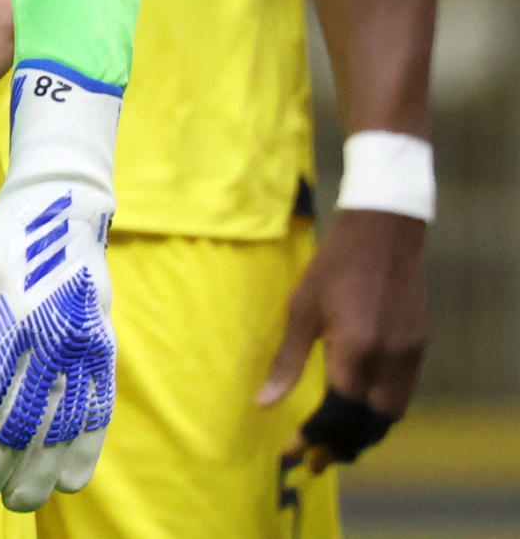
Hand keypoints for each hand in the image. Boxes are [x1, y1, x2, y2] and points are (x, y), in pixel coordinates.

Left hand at [0, 65, 119, 511]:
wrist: (63, 219)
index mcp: (9, 310)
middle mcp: (54, 334)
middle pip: (20, 419)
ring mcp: (87, 349)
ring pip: (62, 428)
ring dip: (36, 474)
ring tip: (9, 500)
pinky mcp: (107, 358)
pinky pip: (99, 416)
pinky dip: (83, 456)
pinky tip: (63, 484)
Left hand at [261, 206, 426, 471]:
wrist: (384, 231)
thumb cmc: (333, 264)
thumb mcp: (301, 308)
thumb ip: (287, 360)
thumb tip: (265, 404)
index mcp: (356, 349)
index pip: (340, 412)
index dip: (317, 436)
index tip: (294, 451)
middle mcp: (390, 357)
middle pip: (373, 423)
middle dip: (345, 443)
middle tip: (316, 453)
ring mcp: (411, 353)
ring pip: (393, 412)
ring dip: (366, 429)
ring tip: (335, 435)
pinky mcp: (420, 345)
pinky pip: (404, 391)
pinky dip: (381, 407)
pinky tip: (359, 404)